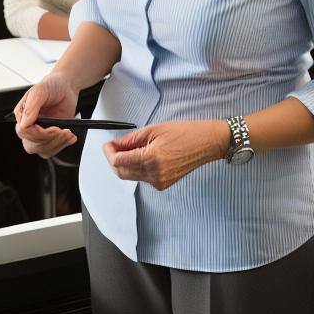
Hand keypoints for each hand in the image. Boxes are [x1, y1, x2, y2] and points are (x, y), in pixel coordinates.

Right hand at [12, 72, 79, 158]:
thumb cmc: (51, 86)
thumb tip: (24, 123)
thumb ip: (31, 107)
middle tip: (62, 130)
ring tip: (68, 133)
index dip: (39, 133)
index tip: (54, 128)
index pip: (24, 131)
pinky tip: (69, 137)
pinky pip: (52, 150)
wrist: (65, 87)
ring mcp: (40, 133)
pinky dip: (62, 145)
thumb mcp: (40, 91)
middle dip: (49, 140)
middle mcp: (29, 126)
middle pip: (31, 145)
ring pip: (42, 150)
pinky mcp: (50, 137)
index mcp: (22, 115)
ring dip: (58, 144)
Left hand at [103, 119, 229, 190]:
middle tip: (112, 146)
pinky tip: (139, 156)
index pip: (119, 162)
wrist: (206, 143)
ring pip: (131, 176)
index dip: (109, 153)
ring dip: (124, 164)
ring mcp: (159, 182)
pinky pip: (143, 178)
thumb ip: (132, 140)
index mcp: (151, 159)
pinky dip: (136, 168)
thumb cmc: (184, 132)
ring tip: (126, 149)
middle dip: (113, 160)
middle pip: (122, 173)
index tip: (107, 144)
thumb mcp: (154, 130)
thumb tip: (115, 145)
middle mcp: (154, 174)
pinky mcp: (164, 184)